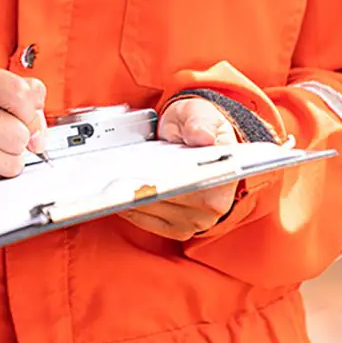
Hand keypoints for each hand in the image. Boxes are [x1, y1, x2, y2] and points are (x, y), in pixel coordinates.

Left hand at [119, 98, 238, 239]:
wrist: (197, 137)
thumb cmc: (199, 127)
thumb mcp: (200, 113)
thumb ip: (199, 122)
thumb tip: (201, 136)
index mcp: (225, 177)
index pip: (187, 186)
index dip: (159, 182)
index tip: (135, 175)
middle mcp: (214, 205)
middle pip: (164, 202)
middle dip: (138, 188)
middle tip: (116, 176)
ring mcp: (197, 220)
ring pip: (152, 213)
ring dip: (131, 199)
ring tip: (116, 182)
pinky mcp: (180, 229)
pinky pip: (148, 223)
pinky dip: (131, 209)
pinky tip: (121, 194)